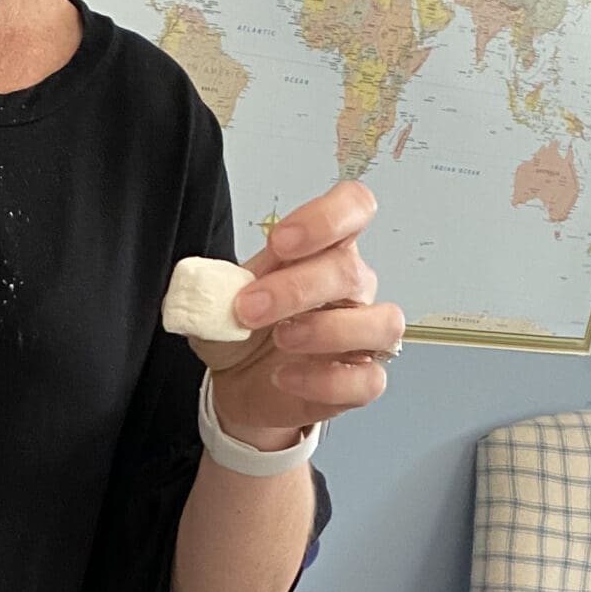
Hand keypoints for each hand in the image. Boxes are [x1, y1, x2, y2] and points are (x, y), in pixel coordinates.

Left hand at [188, 184, 402, 446]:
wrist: (237, 383)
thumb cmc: (241, 331)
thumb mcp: (218, 301)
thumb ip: (216, 286)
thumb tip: (208, 285)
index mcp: (324, 251)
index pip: (354, 208)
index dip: (325, 218)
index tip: (280, 241)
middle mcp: (352, 289)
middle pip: (350, 272)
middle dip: (296, 288)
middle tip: (249, 308)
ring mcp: (362, 336)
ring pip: (382, 323)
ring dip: (327, 330)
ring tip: (281, 339)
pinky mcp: (359, 382)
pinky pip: (368, 380)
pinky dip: (326, 380)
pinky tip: (286, 377)